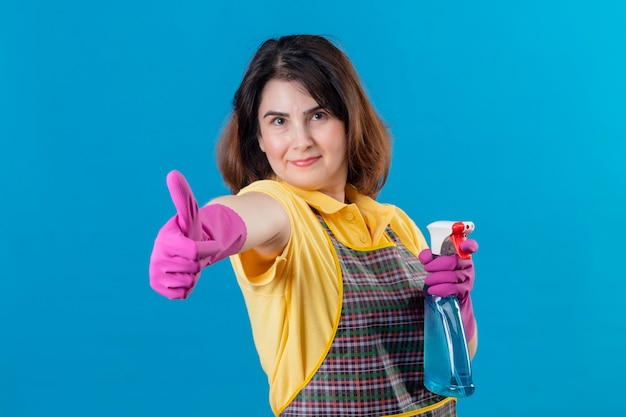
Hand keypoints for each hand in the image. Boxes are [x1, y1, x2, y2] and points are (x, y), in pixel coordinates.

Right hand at [149, 170, 246, 299]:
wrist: (186, 251)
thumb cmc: (190, 232)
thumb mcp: (191, 215)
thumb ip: (184, 197)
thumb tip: (173, 173)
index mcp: (165, 239)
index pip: (194, 251)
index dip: (206, 249)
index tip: (207, 242)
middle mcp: (156, 256)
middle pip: (192, 268)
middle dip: (199, 262)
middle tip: (194, 254)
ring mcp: (156, 273)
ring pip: (188, 281)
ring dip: (194, 274)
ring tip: (188, 263)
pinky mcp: (159, 287)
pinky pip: (181, 293)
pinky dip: (188, 286)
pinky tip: (183, 275)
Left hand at [419, 239, 478, 338]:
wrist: (449, 293)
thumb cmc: (441, 272)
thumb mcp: (434, 262)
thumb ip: (429, 256)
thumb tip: (425, 257)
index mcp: (461, 253)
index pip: (471, 246)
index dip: (469, 245)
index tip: (463, 245)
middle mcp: (467, 264)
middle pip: (452, 261)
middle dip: (436, 265)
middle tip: (427, 268)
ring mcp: (468, 277)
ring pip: (452, 276)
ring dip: (435, 278)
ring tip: (427, 281)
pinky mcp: (465, 290)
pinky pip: (452, 289)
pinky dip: (439, 289)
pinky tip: (431, 290)